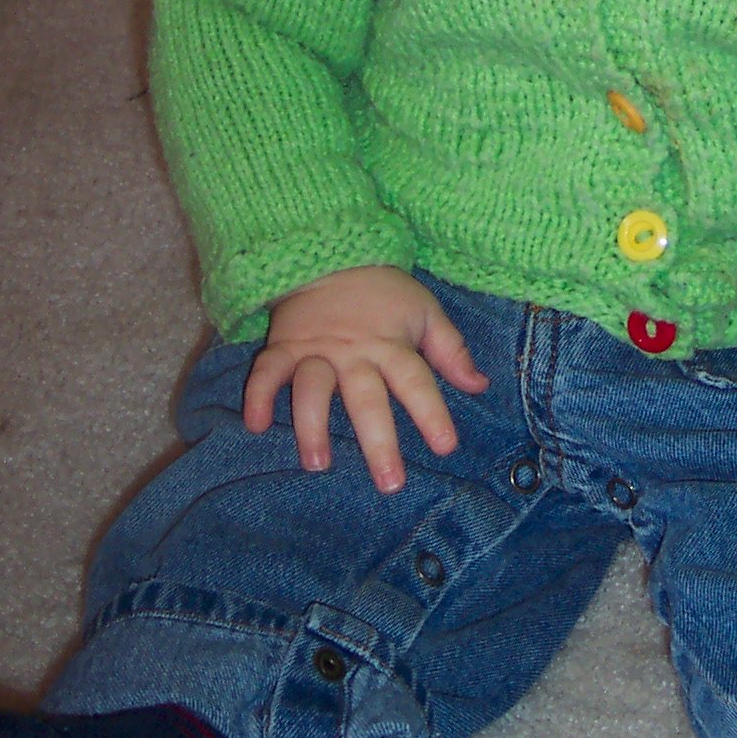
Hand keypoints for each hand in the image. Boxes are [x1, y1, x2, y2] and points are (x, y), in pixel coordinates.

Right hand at [242, 265, 488, 488]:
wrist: (331, 255)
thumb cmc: (384, 293)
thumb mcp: (426, 312)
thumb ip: (451, 351)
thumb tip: (480, 385)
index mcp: (392, 346)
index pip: (416, 382)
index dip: (431, 413)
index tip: (446, 446)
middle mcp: (354, 354)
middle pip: (366, 399)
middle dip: (378, 440)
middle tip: (389, 482)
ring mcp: (316, 351)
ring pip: (313, 389)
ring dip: (312, 425)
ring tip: (317, 463)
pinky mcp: (284, 346)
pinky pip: (266, 370)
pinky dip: (258, 395)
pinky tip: (256, 425)